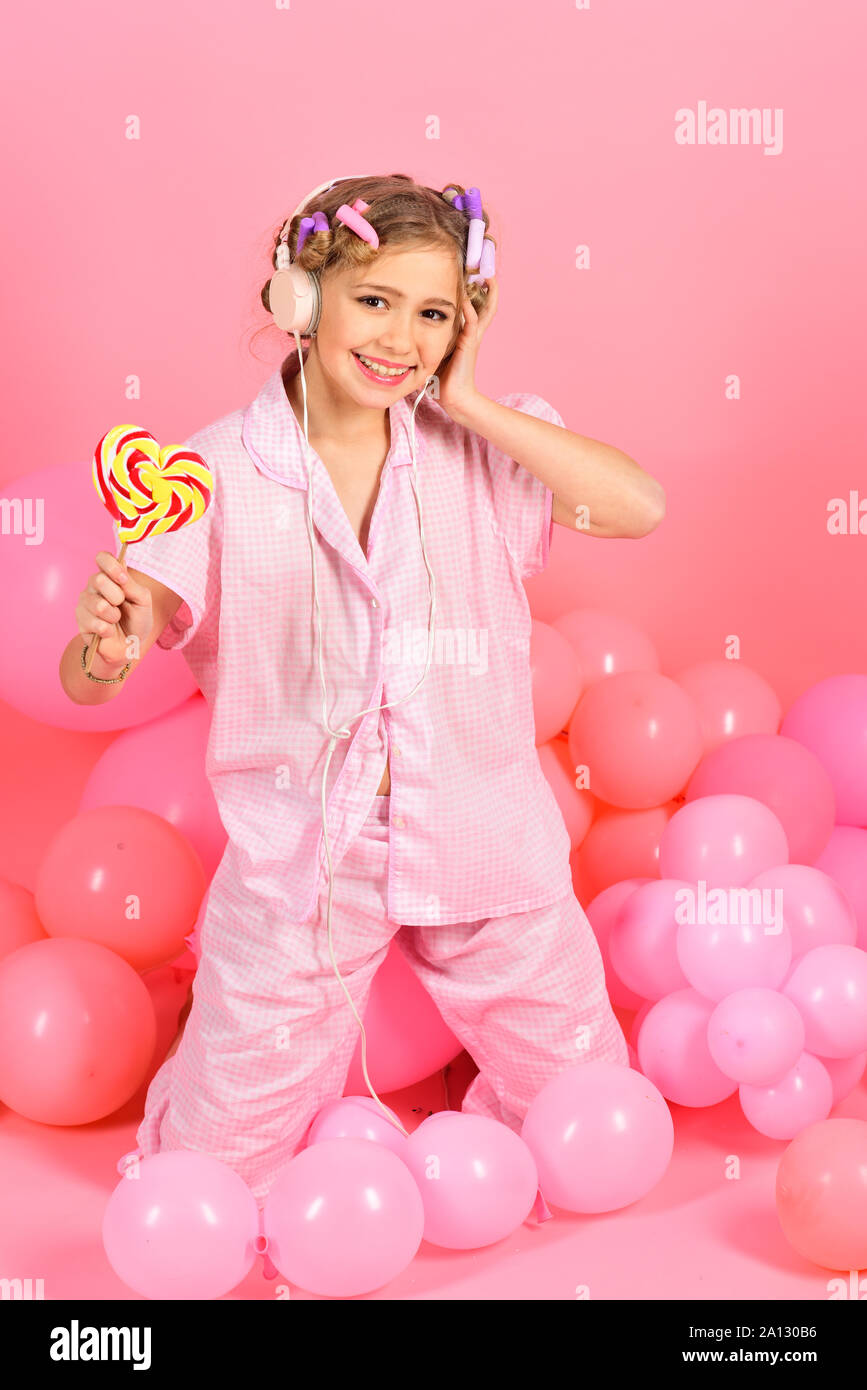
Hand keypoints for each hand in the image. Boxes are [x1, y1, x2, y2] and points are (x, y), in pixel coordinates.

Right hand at [76, 551, 153, 666]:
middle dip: (116, 596)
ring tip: (115, 620)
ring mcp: (85, 602)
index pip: (102, 558)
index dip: (111, 565)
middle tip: (121, 605)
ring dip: (113, 616)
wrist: (131, 646)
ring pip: (98, 604)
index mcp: (110, 576)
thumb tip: (121, 569)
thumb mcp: (143, 601)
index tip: (123, 579)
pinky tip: (108, 632)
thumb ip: (132, 585)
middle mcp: (95, 586)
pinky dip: (108, 630)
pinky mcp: (80, 620)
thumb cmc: (137, 620)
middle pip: (97, 579)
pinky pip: (95, 623)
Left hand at [434, 276, 498, 420]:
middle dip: (488, 288)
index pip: (475, 309)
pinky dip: (469, 309)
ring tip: (484, 275)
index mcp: (467, 335)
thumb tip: (411, 331)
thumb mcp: (435, 352)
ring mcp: (473, 338)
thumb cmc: (443, 379)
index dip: (477, 293)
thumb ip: (430, 339)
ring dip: (485, 293)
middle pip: (487, 305)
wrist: (454, 397)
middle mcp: (473, 333)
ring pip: (484, 310)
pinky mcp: (469, 344)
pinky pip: (471, 323)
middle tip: (487, 270)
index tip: (473, 276)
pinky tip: (465, 298)